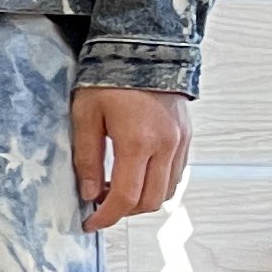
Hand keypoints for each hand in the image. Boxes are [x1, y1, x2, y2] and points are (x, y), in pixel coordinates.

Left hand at [72, 85, 190, 231]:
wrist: (143, 49)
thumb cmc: (109, 77)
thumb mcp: (85, 115)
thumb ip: (88, 158)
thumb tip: (89, 193)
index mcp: (138, 141)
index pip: (126, 196)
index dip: (107, 216)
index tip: (91, 223)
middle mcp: (166, 146)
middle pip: (150, 201)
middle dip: (124, 212)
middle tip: (100, 205)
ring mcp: (181, 142)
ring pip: (167, 191)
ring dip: (142, 199)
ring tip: (115, 189)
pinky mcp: (187, 137)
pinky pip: (176, 175)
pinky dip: (156, 184)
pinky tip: (135, 175)